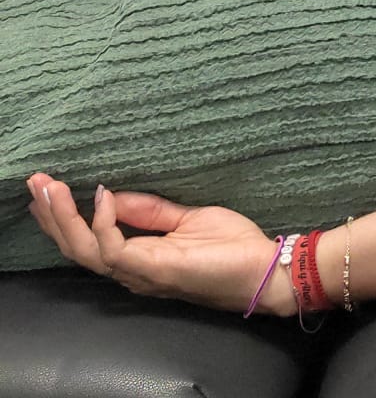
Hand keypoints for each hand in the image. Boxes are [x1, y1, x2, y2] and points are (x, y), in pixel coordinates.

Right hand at [25, 171, 284, 314]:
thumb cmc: (231, 246)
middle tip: (35, 182)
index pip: (87, 240)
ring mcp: (139, 272)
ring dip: (64, 218)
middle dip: (53, 215)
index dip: (65, 216)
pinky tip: (103, 196)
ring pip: (86, 250)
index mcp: (136, 257)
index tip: (49, 185)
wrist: (261, 270)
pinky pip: (115, 249)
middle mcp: (130, 269)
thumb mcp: (187, 217)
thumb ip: (151, 211)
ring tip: (50, 188)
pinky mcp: (154, 270)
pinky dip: (105, 222)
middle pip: (76, 247)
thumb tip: (114, 193)